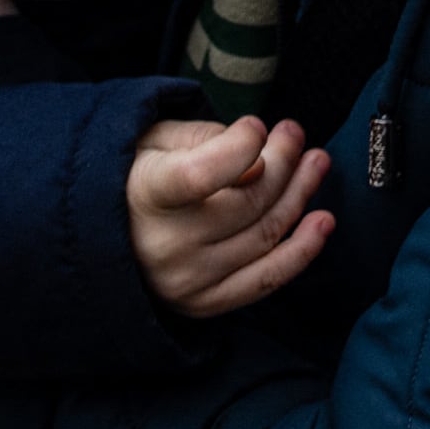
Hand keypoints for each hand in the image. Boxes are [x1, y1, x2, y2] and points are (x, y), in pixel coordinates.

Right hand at [127, 116, 333, 315]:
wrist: (106, 238)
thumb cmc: (137, 175)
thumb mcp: (156, 139)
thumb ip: (205, 140)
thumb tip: (260, 166)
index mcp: (145, 195)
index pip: (199, 175)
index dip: (238, 149)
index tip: (256, 125)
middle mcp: (165, 245)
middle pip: (248, 201)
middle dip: (283, 160)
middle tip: (294, 132)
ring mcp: (187, 280)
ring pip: (265, 234)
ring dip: (300, 194)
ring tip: (315, 162)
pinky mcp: (206, 303)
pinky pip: (265, 279)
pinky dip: (301, 251)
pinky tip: (323, 222)